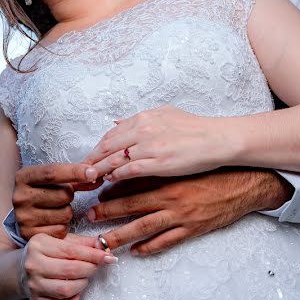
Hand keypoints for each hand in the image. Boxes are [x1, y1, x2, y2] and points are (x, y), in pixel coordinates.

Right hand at [13, 163, 100, 239]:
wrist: (23, 214)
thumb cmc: (43, 192)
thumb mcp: (53, 180)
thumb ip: (74, 178)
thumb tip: (97, 176)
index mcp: (23, 177)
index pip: (52, 172)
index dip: (74, 172)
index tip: (93, 172)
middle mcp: (20, 196)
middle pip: (63, 195)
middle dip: (70, 196)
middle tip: (63, 197)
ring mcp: (23, 217)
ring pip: (65, 214)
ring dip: (68, 212)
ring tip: (57, 209)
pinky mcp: (29, 234)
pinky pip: (61, 230)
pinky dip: (63, 227)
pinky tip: (53, 222)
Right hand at [19, 233, 116, 299]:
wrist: (19, 269)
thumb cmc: (45, 253)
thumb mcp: (59, 240)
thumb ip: (81, 242)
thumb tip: (103, 245)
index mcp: (38, 245)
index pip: (72, 251)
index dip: (93, 255)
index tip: (108, 257)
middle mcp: (33, 265)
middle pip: (70, 270)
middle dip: (90, 269)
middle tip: (97, 266)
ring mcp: (33, 285)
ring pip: (66, 290)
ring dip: (82, 284)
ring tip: (84, 277)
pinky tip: (75, 291)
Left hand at [82, 106, 233, 180]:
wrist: (219, 140)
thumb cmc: (195, 128)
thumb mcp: (165, 114)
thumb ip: (139, 120)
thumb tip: (116, 122)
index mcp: (144, 119)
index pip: (111, 135)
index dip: (96, 150)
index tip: (88, 161)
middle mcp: (144, 131)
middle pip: (108, 148)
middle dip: (92, 163)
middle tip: (81, 175)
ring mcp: (152, 148)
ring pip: (117, 162)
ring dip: (101, 173)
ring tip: (92, 184)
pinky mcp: (161, 164)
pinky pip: (132, 172)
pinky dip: (118, 178)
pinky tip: (112, 184)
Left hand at [88, 169, 291, 254]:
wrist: (245, 183)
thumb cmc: (213, 167)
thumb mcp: (185, 154)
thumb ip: (160, 149)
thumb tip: (136, 134)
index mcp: (168, 176)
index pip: (132, 182)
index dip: (110, 187)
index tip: (94, 190)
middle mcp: (171, 195)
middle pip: (132, 205)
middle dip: (107, 212)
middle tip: (89, 216)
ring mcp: (181, 214)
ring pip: (144, 227)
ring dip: (121, 234)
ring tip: (103, 240)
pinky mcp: (192, 229)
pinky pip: (167, 242)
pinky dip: (150, 247)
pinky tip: (136, 252)